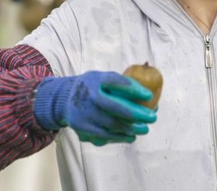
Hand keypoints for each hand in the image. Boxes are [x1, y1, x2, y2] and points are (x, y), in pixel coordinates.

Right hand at [33, 71, 156, 145]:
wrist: (64, 99)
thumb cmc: (92, 87)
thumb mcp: (102, 78)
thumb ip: (121, 83)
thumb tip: (147, 95)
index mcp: (95, 81)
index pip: (116, 82)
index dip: (134, 89)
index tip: (149, 95)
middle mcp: (88, 97)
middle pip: (115, 108)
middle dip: (137, 114)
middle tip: (152, 117)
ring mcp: (84, 115)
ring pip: (111, 126)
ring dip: (131, 129)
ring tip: (145, 128)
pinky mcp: (82, 130)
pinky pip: (104, 136)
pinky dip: (120, 137)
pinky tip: (131, 136)